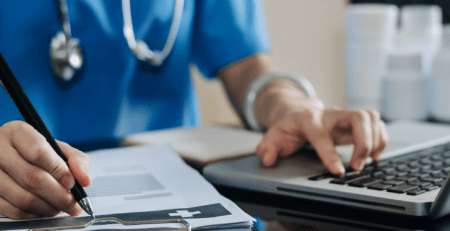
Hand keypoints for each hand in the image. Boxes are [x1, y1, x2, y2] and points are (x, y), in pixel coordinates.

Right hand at [0, 121, 91, 218]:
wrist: (11, 157)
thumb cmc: (36, 152)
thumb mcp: (58, 148)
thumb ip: (77, 160)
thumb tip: (84, 179)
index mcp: (17, 132)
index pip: (39, 152)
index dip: (60, 171)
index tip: (72, 183)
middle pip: (32, 178)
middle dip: (59, 195)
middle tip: (73, 202)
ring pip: (23, 198)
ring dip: (48, 207)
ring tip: (61, 206)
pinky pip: (13, 211)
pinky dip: (34, 214)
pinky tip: (44, 209)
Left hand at [256, 103, 387, 174]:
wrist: (296, 112)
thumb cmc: (287, 127)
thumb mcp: (272, 137)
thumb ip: (266, 148)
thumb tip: (268, 159)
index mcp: (308, 119)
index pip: (321, 134)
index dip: (330, 153)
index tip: (339, 172)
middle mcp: (329, 114)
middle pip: (357, 117)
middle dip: (363, 143)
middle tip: (357, 166)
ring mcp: (344, 116)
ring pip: (370, 116)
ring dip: (375, 140)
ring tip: (366, 161)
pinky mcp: (354, 121)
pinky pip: (376, 123)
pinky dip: (380, 139)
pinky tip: (372, 155)